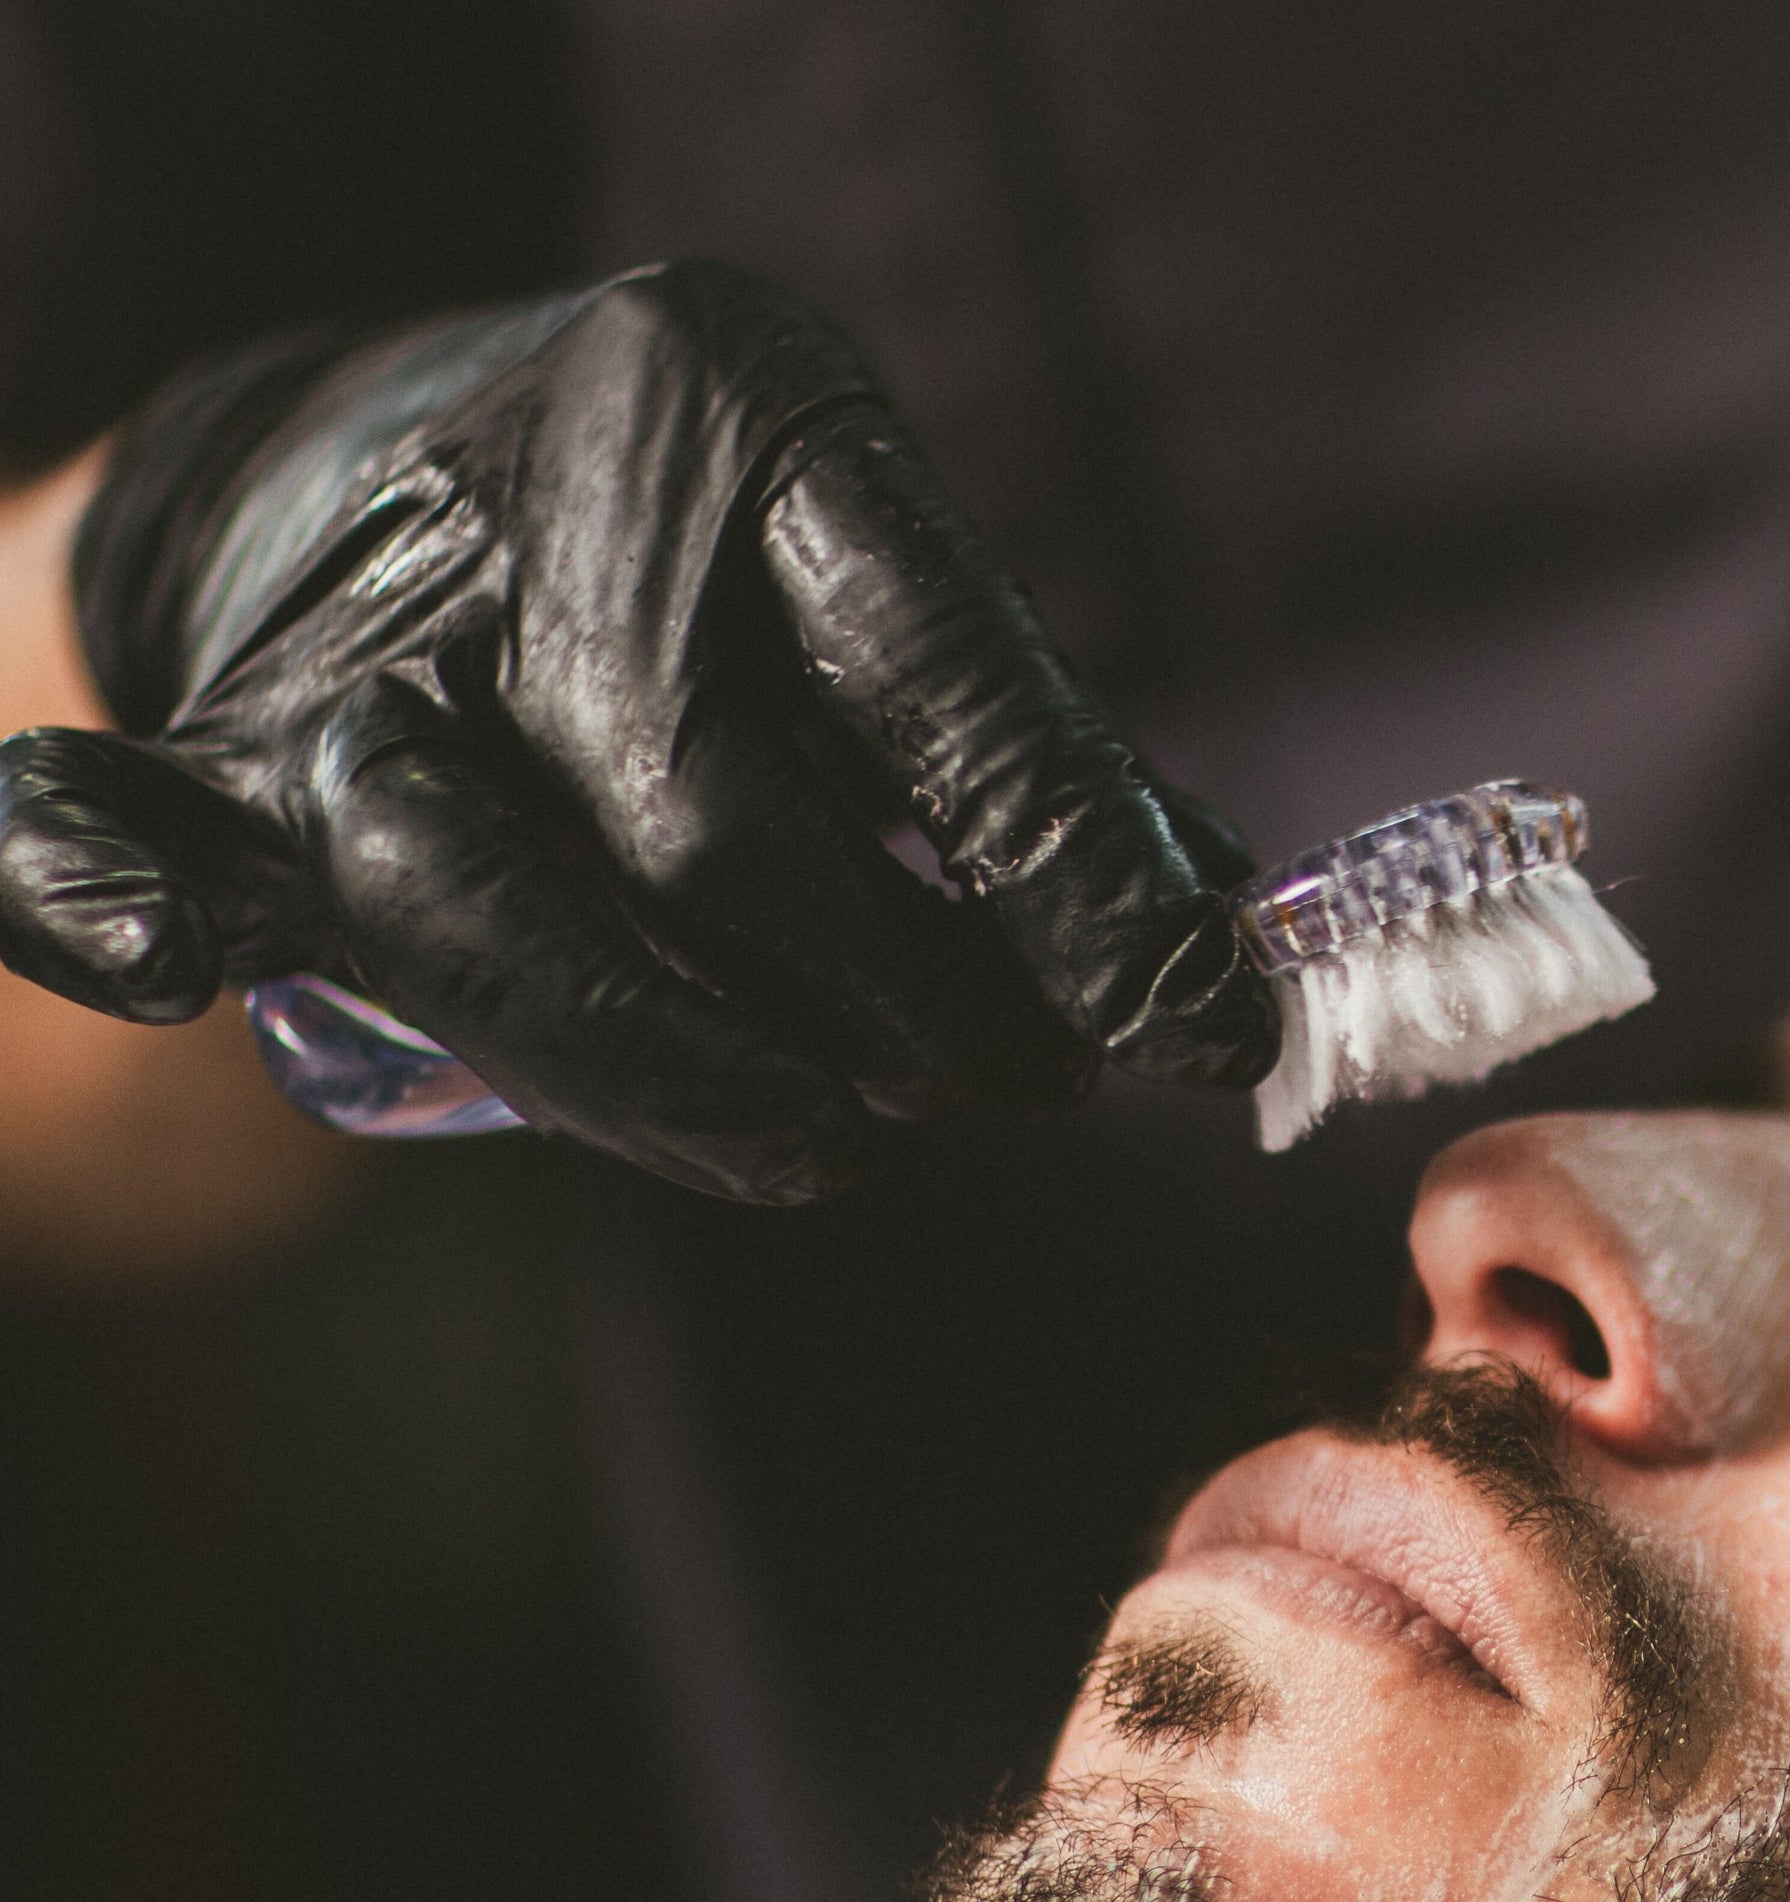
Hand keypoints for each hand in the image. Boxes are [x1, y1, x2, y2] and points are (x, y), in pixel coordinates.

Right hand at [0, 263, 1271, 1200]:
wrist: (383, 453)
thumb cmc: (713, 563)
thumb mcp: (888, 588)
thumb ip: (1041, 761)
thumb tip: (1220, 954)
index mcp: (744, 410)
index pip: (939, 678)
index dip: (1080, 885)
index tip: (1206, 1036)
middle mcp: (538, 503)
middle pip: (720, 827)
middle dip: (905, 1001)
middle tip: (1026, 1083)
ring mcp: (355, 634)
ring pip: (489, 903)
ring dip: (675, 1069)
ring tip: (831, 1144)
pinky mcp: (210, 743)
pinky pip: (124, 822)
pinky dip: (109, 894)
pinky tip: (163, 964)